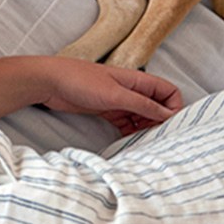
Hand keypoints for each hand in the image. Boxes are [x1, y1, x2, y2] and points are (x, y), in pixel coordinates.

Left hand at [39, 57, 182, 134]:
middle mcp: (131, 90)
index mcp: (137, 80)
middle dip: (160, 122)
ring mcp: (119, 100)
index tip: (170, 125)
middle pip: (157, 107)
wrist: (49, 82)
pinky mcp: (107, 110)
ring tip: (144, 143)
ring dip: (145, 129)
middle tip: (158, 139)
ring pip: (142, 117)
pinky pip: (126, 123)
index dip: (174, 108)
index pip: (168, 92)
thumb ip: (142, 104)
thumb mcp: (115, 94)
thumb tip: (168, 114)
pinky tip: (129, 142)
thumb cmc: (80, 80)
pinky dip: (130, 132)